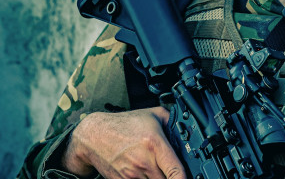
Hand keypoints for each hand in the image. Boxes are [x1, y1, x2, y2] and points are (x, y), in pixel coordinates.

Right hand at [61, 106, 184, 178]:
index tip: (187, 177)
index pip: (175, 171)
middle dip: (170, 175)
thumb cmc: (124, 124)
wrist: (96, 136)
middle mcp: (144, 162)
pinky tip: (146, 171)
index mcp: (154, 144)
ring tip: (156, 167)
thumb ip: (171, 120)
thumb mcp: (152, 114)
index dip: (183, 178)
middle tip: (170, 168)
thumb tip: (184, 127)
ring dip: (158, 177)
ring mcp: (132, 175)